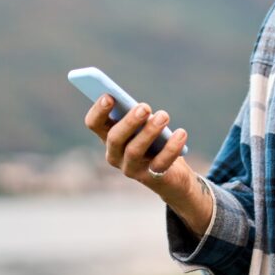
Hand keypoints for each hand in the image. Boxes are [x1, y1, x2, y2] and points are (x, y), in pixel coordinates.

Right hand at [83, 94, 211, 236]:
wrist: (172, 174)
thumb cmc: (154, 141)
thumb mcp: (144, 126)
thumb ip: (139, 116)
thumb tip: (142, 109)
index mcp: (108, 136)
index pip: (94, 124)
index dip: (99, 110)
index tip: (109, 96)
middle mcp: (114, 155)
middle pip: (114, 138)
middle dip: (129, 121)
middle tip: (144, 107)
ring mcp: (131, 169)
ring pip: (134, 151)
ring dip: (149, 131)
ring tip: (163, 116)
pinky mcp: (151, 179)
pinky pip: (160, 163)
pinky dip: (171, 147)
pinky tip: (181, 133)